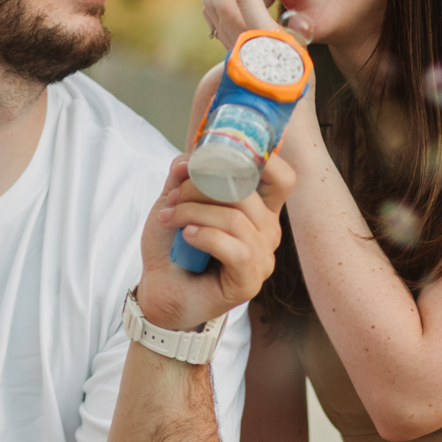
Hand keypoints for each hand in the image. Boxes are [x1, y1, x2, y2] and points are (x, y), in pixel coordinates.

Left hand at [137, 151, 294, 332]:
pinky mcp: (249, 281)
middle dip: (201, 187)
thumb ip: (186, 174)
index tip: (221, 152)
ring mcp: (262, 258)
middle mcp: (268, 232)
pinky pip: (234, 248)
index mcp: (259, 209)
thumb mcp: (176, 199)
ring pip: (236, 220)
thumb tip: (191, 158)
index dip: (261, 160)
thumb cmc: (173, 246)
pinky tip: (185, 238)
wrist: (160, 289)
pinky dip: (204, 237)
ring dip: (193, 213)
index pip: (282, 178)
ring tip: (168, 218)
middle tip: (173, 197)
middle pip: (247, 193)